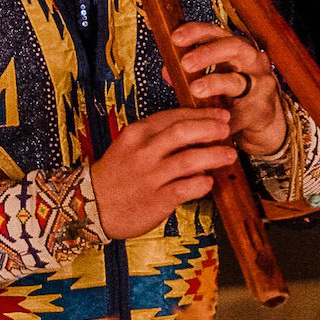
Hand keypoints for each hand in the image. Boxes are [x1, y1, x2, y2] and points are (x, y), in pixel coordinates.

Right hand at [90, 107, 237, 241]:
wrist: (89, 205)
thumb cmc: (115, 176)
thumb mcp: (129, 147)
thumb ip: (156, 138)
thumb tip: (193, 131)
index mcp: (136, 134)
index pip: (173, 117)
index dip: (200, 115)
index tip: (219, 116)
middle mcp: (143, 152)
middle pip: (183, 132)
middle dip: (210, 129)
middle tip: (227, 130)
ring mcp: (150, 176)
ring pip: (189, 160)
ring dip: (214, 155)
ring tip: (229, 155)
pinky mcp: (157, 199)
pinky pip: (187, 188)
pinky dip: (202, 184)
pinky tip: (209, 182)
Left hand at [170, 22, 286, 155]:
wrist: (262, 117)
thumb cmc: (231, 91)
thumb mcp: (210, 76)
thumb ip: (189, 71)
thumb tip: (166, 70)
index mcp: (233, 47)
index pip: (214, 32)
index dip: (195, 32)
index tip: (175, 37)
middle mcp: (251, 60)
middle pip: (233, 46)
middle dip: (207, 53)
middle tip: (185, 63)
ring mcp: (260, 83)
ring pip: (238, 80)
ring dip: (215, 83)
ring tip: (195, 90)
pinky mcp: (262, 109)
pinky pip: (242, 114)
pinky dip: (226, 119)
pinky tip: (212, 122)